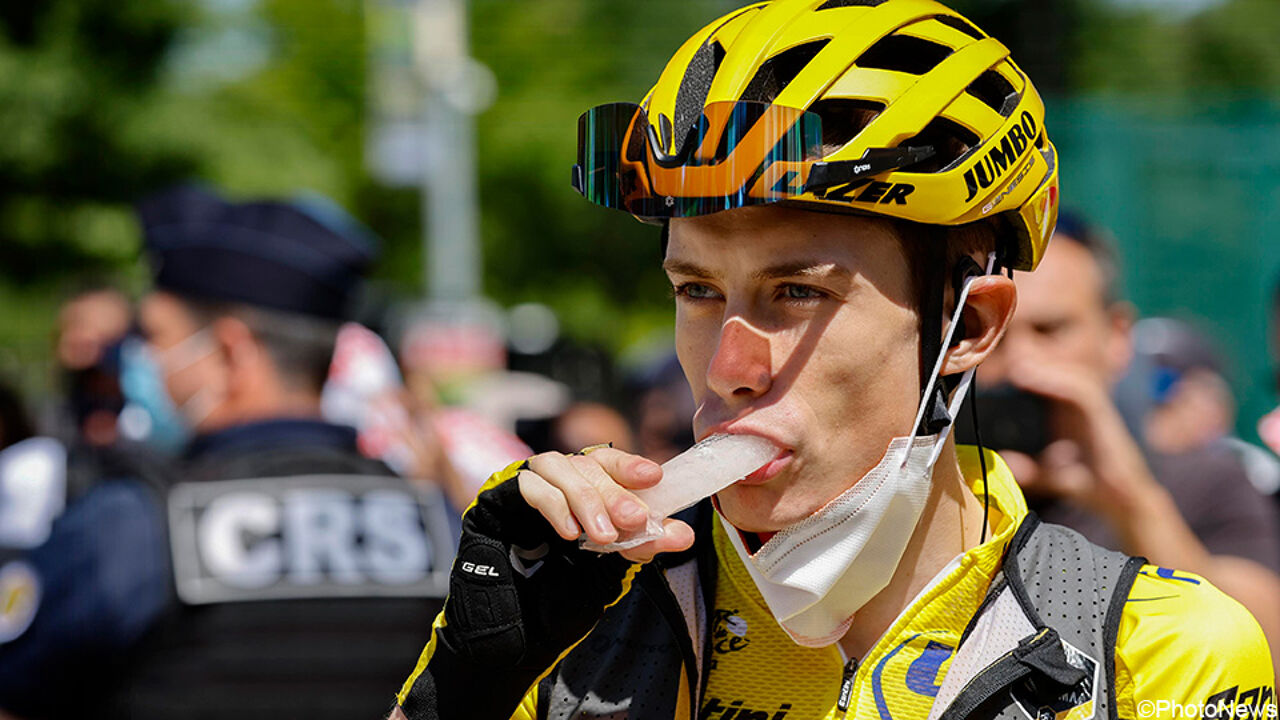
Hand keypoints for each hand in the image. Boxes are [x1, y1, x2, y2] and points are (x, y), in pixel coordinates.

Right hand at [420, 447, 694, 717]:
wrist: (511, 638)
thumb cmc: (560, 601)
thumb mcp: (609, 572)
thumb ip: (640, 548)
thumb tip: (684, 534)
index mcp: (581, 493)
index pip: (607, 463)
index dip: (629, 465)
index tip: (653, 477)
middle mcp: (552, 484)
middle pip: (585, 464)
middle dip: (613, 492)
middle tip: (634, 519)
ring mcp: (521, 489)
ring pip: (555, 464)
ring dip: (585, 497)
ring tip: (603, 535)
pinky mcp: (494, 501)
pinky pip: (526, 486)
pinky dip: (553, 504)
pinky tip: (570, 534)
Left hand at [1005, 359, 1158, 521]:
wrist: (1125, 503)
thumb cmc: (1093, 488)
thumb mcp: (1053, 478)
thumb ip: (1030, 469)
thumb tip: (1003, 460)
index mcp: (1073, 419)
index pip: (1054, 385)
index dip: (1034, 372)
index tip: (1007, 368)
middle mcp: (1084, 411)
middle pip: (1064, 373)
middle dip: (1038, 360)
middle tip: (1010, 355)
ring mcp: (1097, 413)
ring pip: (1073, 376)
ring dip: (1047, 367)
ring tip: (1018, 365)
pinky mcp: (1106, 419)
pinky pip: (1082, 394)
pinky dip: (1058, 383)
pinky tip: (1034, 379)